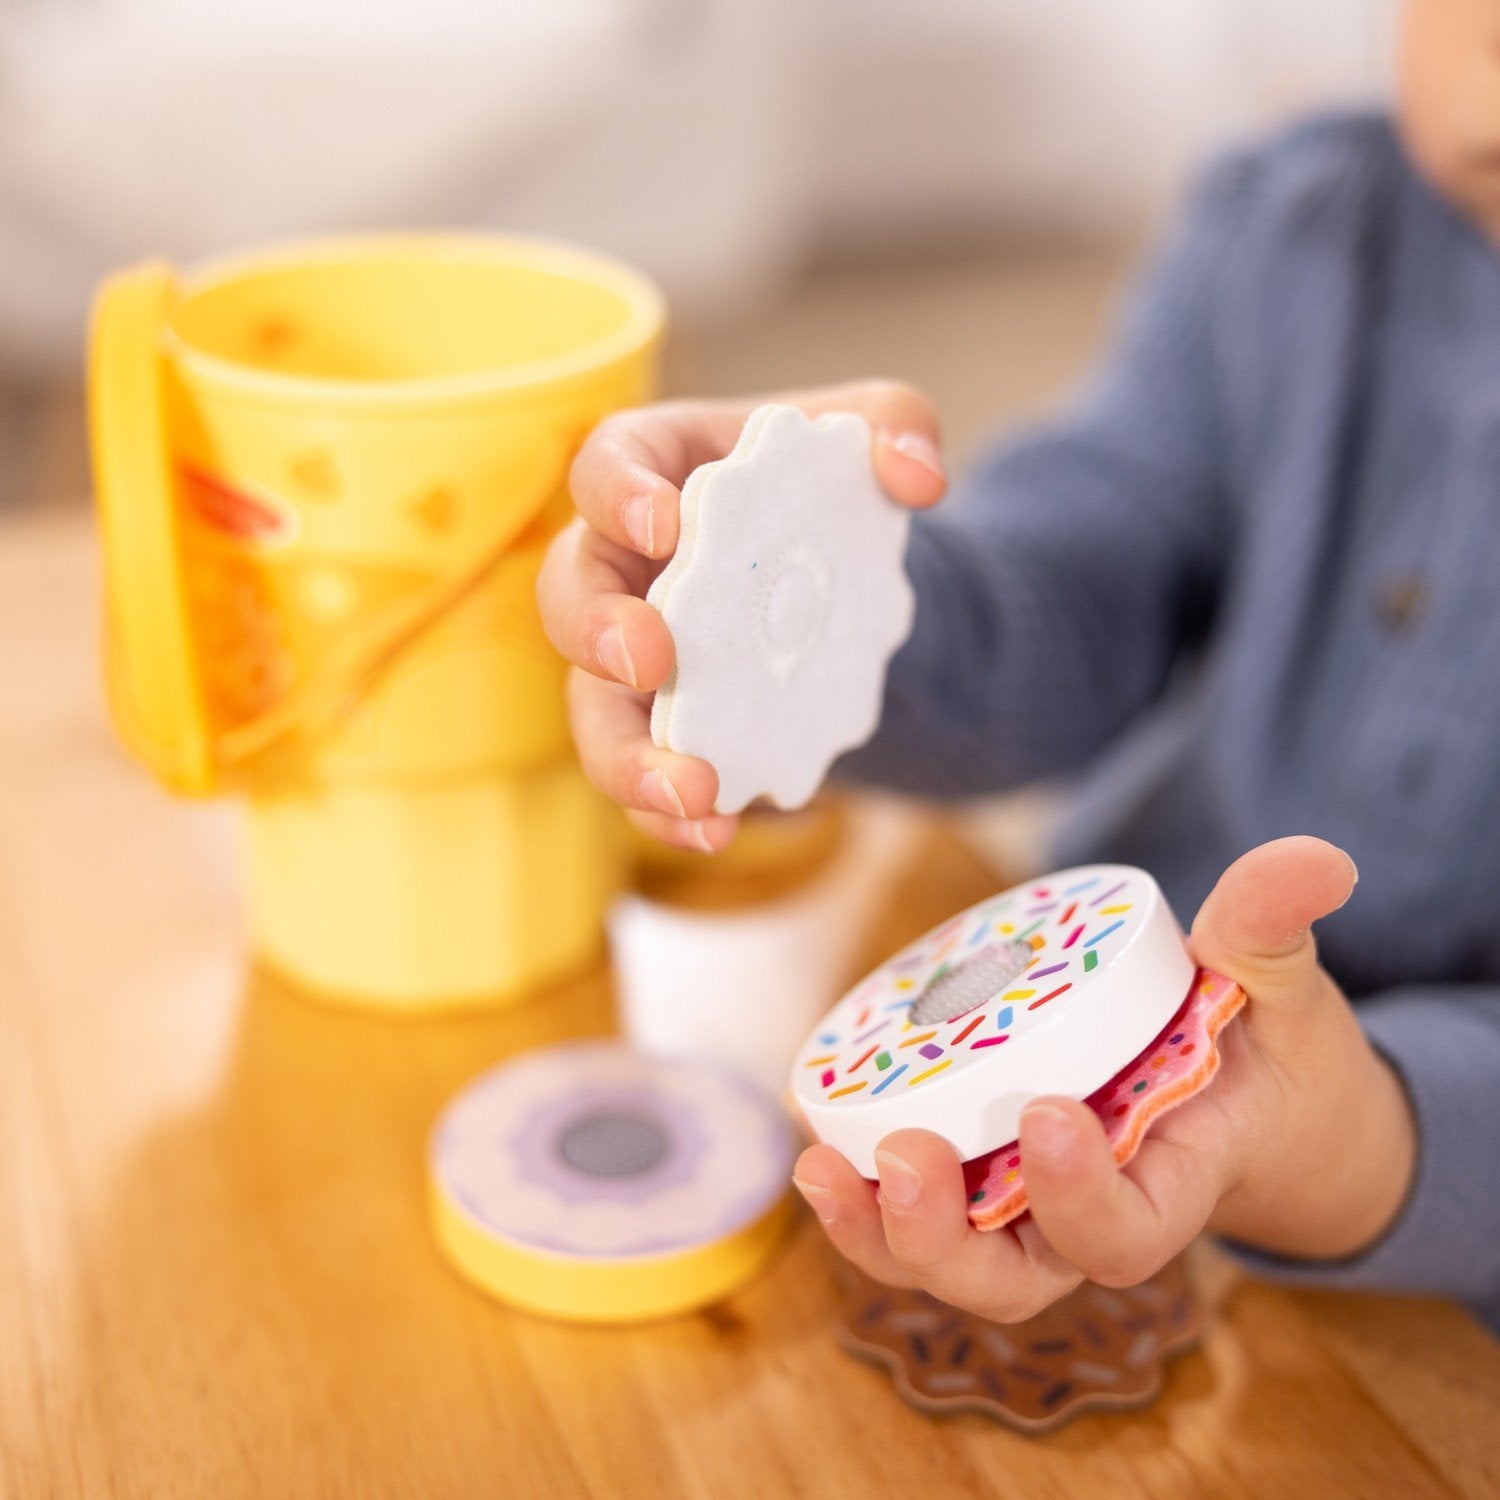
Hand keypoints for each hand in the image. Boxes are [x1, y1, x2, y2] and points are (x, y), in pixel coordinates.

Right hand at [536, 382, 946, 851]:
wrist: (844, 581)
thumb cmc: (827, 490)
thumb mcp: (872, 436)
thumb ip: (898, 425)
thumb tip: (919, 480)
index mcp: (655, 473)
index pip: (606, 467)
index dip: (617, 494)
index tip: (665, 524)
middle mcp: (623, 569)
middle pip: (568, 595)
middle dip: (596, 630)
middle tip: (650, 659)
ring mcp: (633, 660)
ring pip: (594, 710)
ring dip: (627, 757)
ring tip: (690, 792)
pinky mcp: (663, 728)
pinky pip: (644, 776)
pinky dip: (669, 814)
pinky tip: (716, 829)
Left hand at [792, 836, 1418, 1320]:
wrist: (1255, 1110)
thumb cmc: (1267, 1057)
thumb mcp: (1279, 993)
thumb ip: (1273, 931)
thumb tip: (1317, 859)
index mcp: (1172, 1183)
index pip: (1125, 1233)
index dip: (1079, 1196)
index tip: (1046, 1114)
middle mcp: (1089, 1212)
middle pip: (1013, 1278)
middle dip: (947, 1238)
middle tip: (908, 1156)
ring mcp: (1030, 1203)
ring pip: (950, 1258)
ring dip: (879, 1227)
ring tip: (821, 1162)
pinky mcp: (987, 1174)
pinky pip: (921, 1211)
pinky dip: (865, 1193)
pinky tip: (816, 1137)